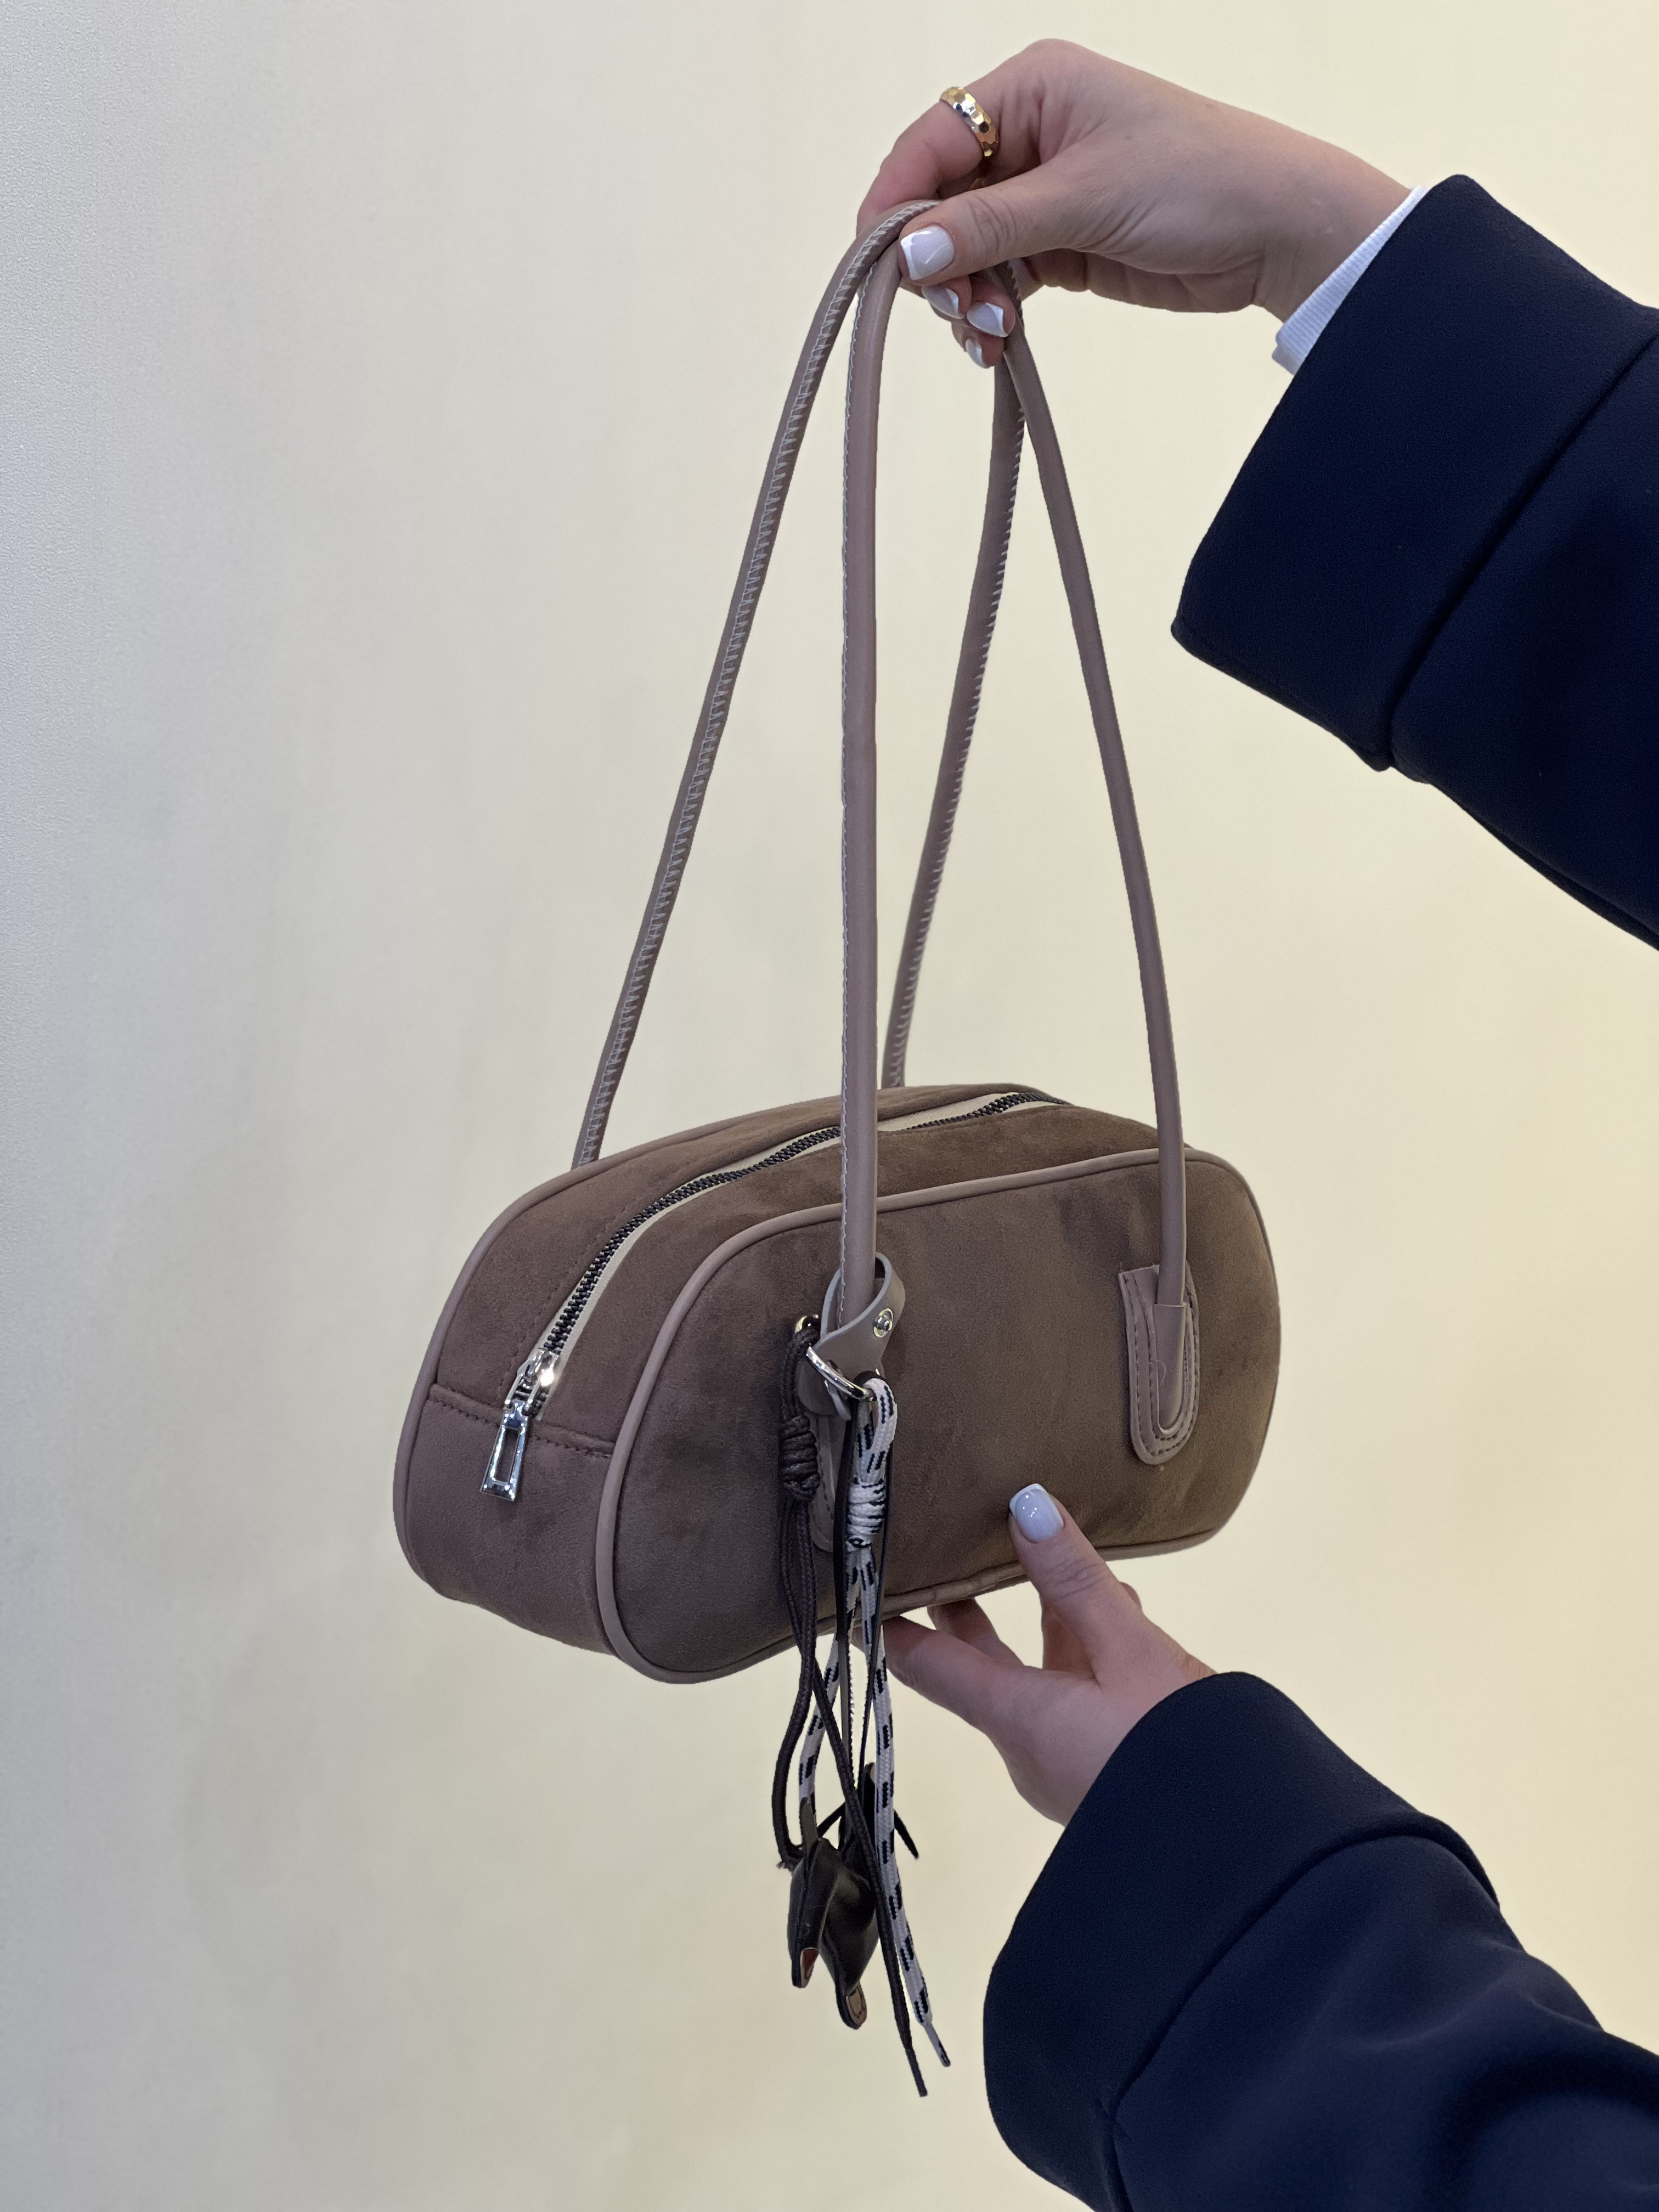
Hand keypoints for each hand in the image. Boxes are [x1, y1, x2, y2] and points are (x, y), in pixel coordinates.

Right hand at [855, 40, 1408, 369]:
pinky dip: (991, 312)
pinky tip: (999, 342)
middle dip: (939, 263)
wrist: (1277, 229)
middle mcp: (1029, 134)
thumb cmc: (1198, 180)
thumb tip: (909, 252)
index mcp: (1030, 89)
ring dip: (966, 297)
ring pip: (966, 249)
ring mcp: (1044, 192)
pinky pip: (999, 279)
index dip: (895, 202)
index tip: (880, 264)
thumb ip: (991, 226)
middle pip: (940, 202)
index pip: (930, 141)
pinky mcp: (1061, 245)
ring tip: (994, 333)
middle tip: (959, 311)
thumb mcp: (1084, 199)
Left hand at [884, 1484, 1210, 1822]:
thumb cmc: (1179, 1755)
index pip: (928, 1666)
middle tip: (941, 1551)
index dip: (888, 1626)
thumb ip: (1077, 1580)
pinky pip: (1080, 1695)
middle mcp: (1029, 1745)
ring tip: (1034, 1556)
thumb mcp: (1131, 1652)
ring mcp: (1068, 1762)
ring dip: (1036, 1620)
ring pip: (1037, 1676)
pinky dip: (1086, 1647)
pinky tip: (1115, 1608)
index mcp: (1017, 1719)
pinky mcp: (1108, 1766)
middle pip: (979, 1666)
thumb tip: (1026, 1506)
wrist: (1245, 1853)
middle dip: (961, 1608)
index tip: (855, 1591)